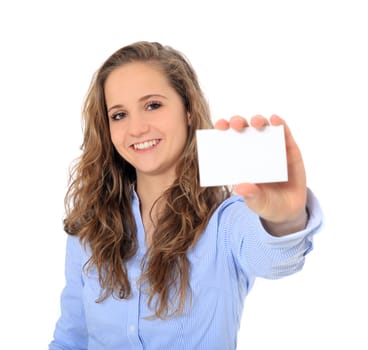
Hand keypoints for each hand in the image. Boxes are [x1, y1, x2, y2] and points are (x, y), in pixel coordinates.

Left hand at [214, 115, 306, 234]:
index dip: (222, 131)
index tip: (218, 127)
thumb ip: (250, 195)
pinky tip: (276, 121)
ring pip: (262, 126)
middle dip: (237, 122)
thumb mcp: (257, 202)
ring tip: (256, 123)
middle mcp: (253, 150)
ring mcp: (271, 147)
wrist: (289, 210)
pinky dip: (280, 124)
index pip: (227, 141)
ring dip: (258, 120)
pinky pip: (284, 132)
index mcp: (239, 160)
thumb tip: (239, 188)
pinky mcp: (288, 147)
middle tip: (235, 125)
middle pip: (243, 129)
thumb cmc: (266, 203)